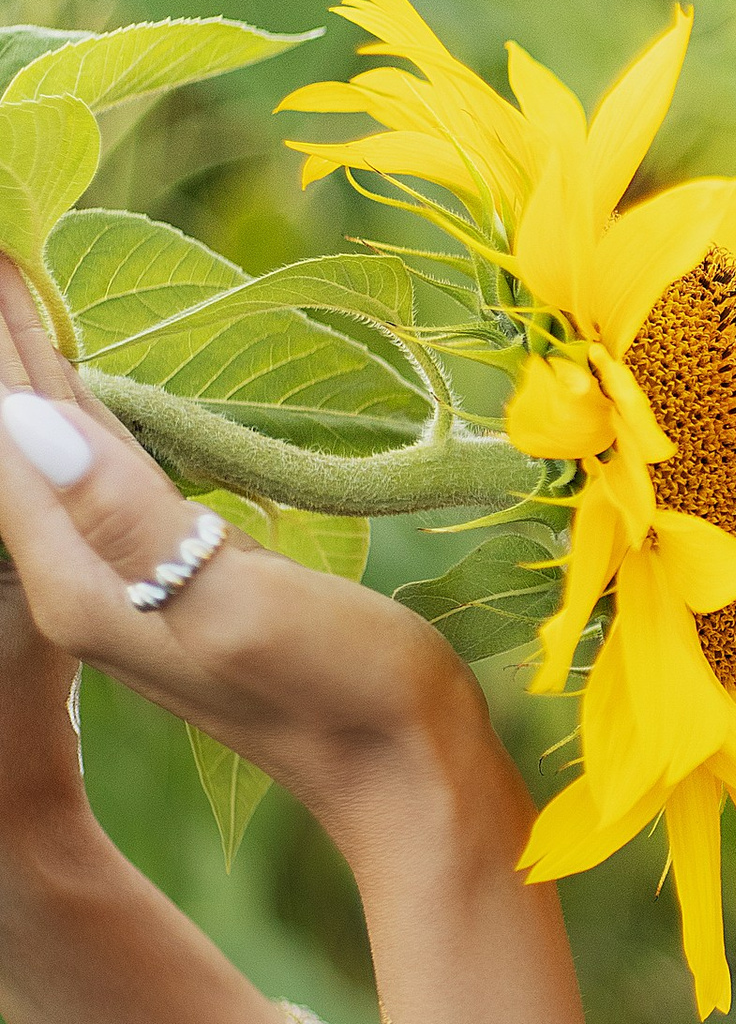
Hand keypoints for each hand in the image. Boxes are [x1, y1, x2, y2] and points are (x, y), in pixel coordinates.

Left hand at [0, 256, 489, 852]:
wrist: (407, 775)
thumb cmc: (346, 691)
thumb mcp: (239, 605)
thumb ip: (128, 520)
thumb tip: (20, 421)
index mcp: (81, 582)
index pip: (5, 436)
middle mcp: (83, 578)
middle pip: (17, 437)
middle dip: (4, 346)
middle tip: (1, 247)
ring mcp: (128, 576)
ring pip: (55, 446)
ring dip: (29, 364)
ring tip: (15, 287)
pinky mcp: (177, 568)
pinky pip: (105, 467)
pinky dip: (81, 405)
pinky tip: (78, 384)